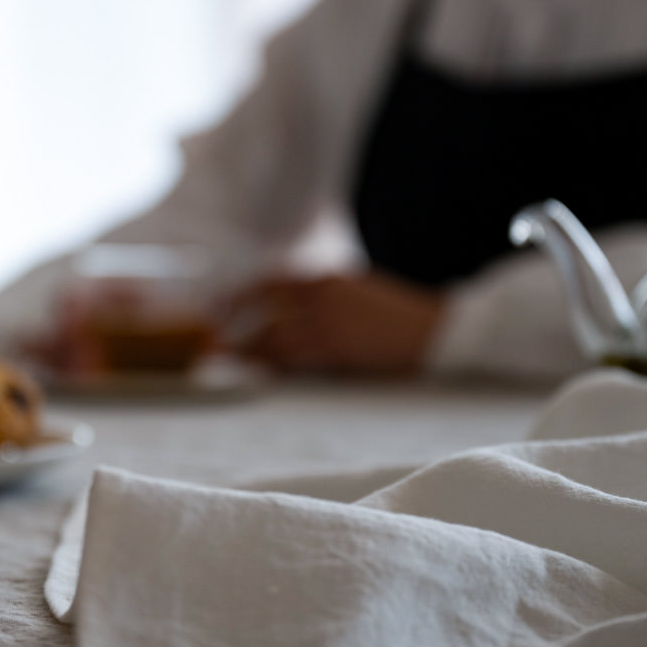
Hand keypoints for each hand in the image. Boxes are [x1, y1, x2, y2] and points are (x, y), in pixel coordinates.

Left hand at [227, 272, 444, 375]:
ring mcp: (330, 324)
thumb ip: (322, 291)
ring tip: (228, 359)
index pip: (272, 280)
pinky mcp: (338, 351)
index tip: (223, 307)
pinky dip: (273, 364)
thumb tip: (286, 301)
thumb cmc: (394, 312)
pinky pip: (295, 360)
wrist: (431, 330)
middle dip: (235, 325)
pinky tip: (261, 370)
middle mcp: (323, 296)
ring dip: (248, 349)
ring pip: (274, 337)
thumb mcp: (356, 288)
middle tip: (215, 341)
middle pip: (265, 309)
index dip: (243, 294)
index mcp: (328, 277)